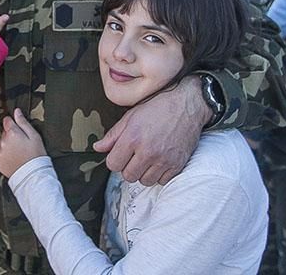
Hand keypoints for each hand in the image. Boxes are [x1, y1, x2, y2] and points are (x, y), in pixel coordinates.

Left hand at [0, 108, 46, 177]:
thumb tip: (17, 111)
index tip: (17, 127)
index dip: (12, 122)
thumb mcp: (34, 136)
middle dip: (10, 134)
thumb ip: (23, 122)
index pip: (7, 121)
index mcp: (12, 133)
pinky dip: (5, 154)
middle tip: (21, 142)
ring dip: (6, 144)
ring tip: (18, 151)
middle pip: (4, 132)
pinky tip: (14, 157)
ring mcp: (0, 153)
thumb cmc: (36, 155)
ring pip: (0, 143)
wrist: (33, 175)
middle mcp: (3, 142)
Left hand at [93, 76, 207, 184]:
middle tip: (135, 155)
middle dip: (128, 167)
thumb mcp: (131, 116)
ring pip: (144, 181)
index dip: (115, 159)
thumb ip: (113, 135)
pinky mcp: (177, 165)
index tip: (121, 153)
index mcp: (133, 138)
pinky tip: (160, 160)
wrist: (187, 105)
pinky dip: (159, 174)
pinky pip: (162, 181)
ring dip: (143, 172)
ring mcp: (164, 160)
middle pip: (128, 176)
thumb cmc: (158, 107)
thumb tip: (97, 148)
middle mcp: (147, 151)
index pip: (113, 164)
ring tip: (148, 158)